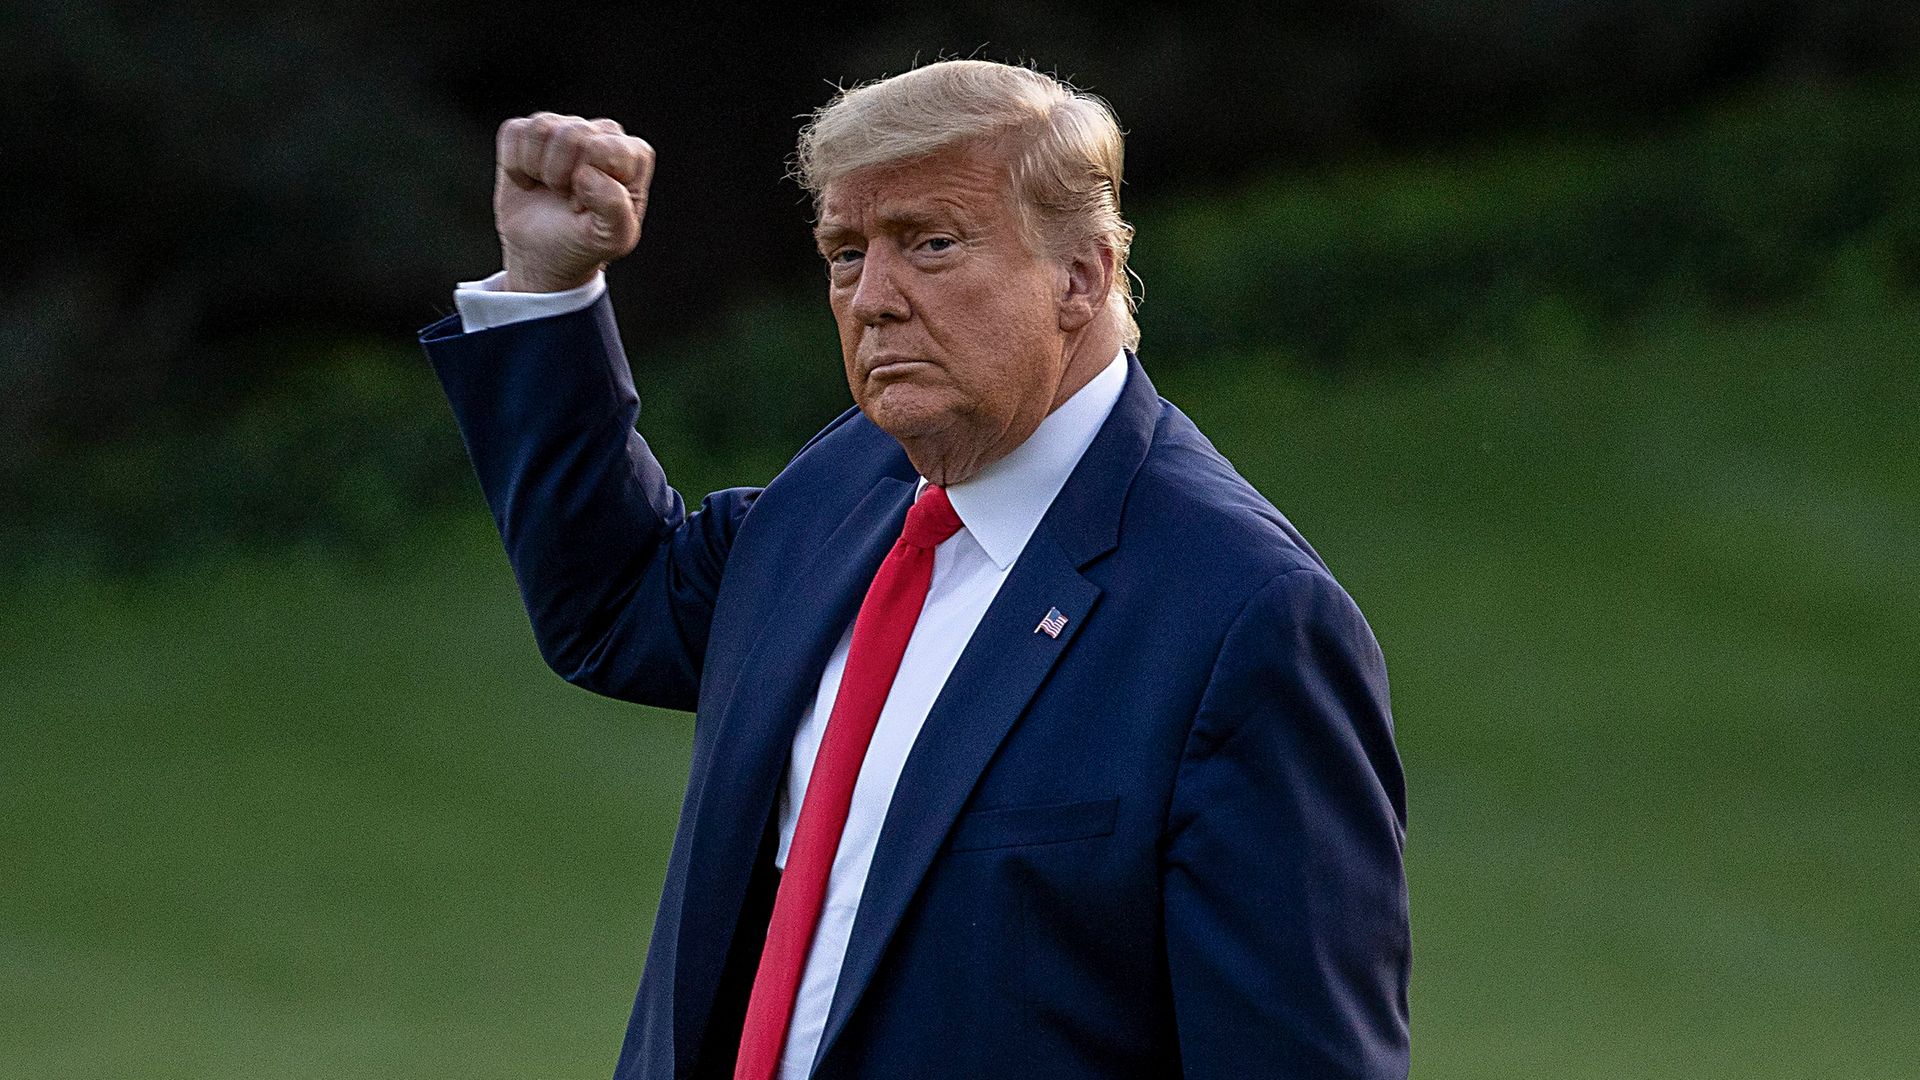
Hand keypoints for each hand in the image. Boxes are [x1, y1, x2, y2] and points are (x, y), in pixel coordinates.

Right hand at [494, 113, 654, 292]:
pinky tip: (529, 182)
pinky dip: (514, 165)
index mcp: (632, 155)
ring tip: (549, 189)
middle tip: (566, 199)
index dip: (589, 184)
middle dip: (560, 176)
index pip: (605, 149)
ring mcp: (565, 127)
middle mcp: (603, 133)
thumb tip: (586, 174)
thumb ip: (615, 208)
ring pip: (540, 129)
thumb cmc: (584, 242)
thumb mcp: (611, 238)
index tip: (586, 207)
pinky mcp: (530, 131)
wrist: (543, 254)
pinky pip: (513, 132)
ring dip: (536, 170)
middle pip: (572, 134)